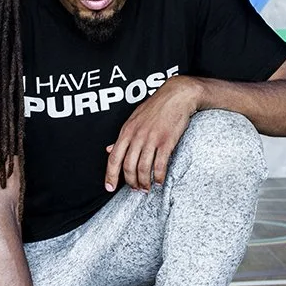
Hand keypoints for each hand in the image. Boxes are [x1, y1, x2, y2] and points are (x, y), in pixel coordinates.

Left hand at [106, 77, 198, 191]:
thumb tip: (109, 149)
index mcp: (126, 131)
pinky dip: (158, 176)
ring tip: (146, 188)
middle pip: (128, 166)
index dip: (110, 175)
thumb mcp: (133, 119)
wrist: (176, 95)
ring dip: (144, 182)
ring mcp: (151, 139)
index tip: (109, 188)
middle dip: (130, 182)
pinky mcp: (166, 141)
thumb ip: (122, 137)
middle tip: (135, 189)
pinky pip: (159, 165)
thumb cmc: (155, 107)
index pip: (114, 157)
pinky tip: (159, 181)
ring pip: (142, 168)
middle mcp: (136, 136)